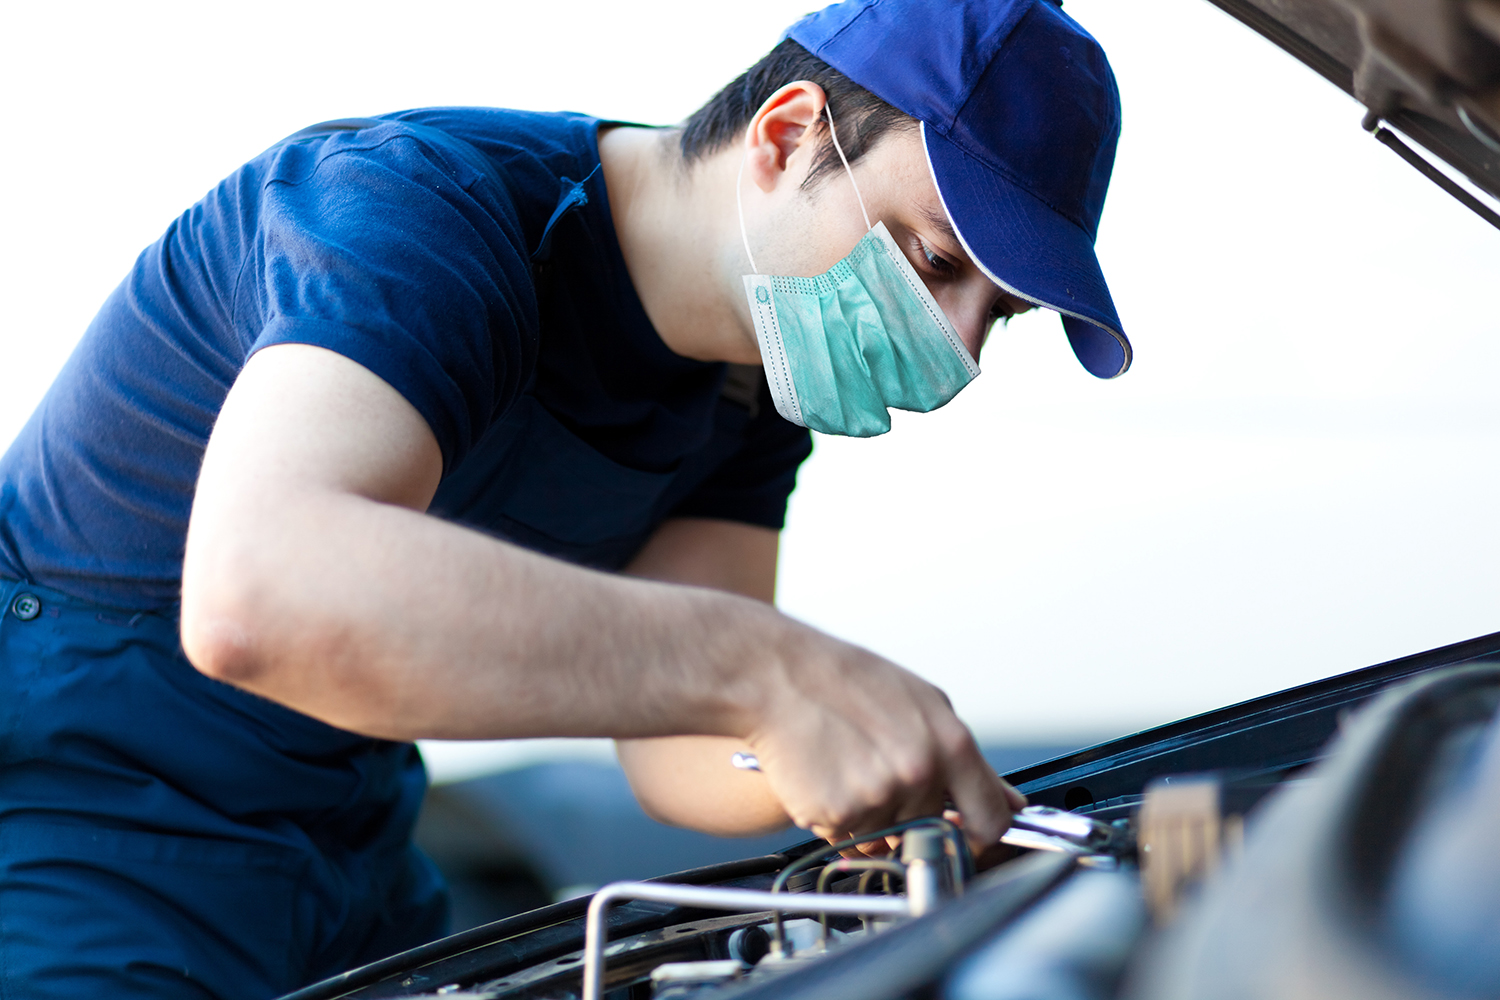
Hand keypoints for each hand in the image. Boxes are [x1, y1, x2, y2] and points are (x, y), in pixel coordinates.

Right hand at [742, 628, 1025, 856]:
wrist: (776, 676)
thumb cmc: (845, 682)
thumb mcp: (922, 703)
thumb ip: (966, 759)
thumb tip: (1006, 801)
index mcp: (949, 743)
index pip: (991, 820)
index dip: (980, 838)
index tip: (966, 838)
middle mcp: (919, 771)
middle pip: (929, 828)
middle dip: (907, 814)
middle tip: (875, 772)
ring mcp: (879, 794)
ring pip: (885, 836)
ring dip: (867, 817)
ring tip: (845, 765)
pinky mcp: (839, 812)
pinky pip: (846, 838)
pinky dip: (834, 818)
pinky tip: (824, 776)